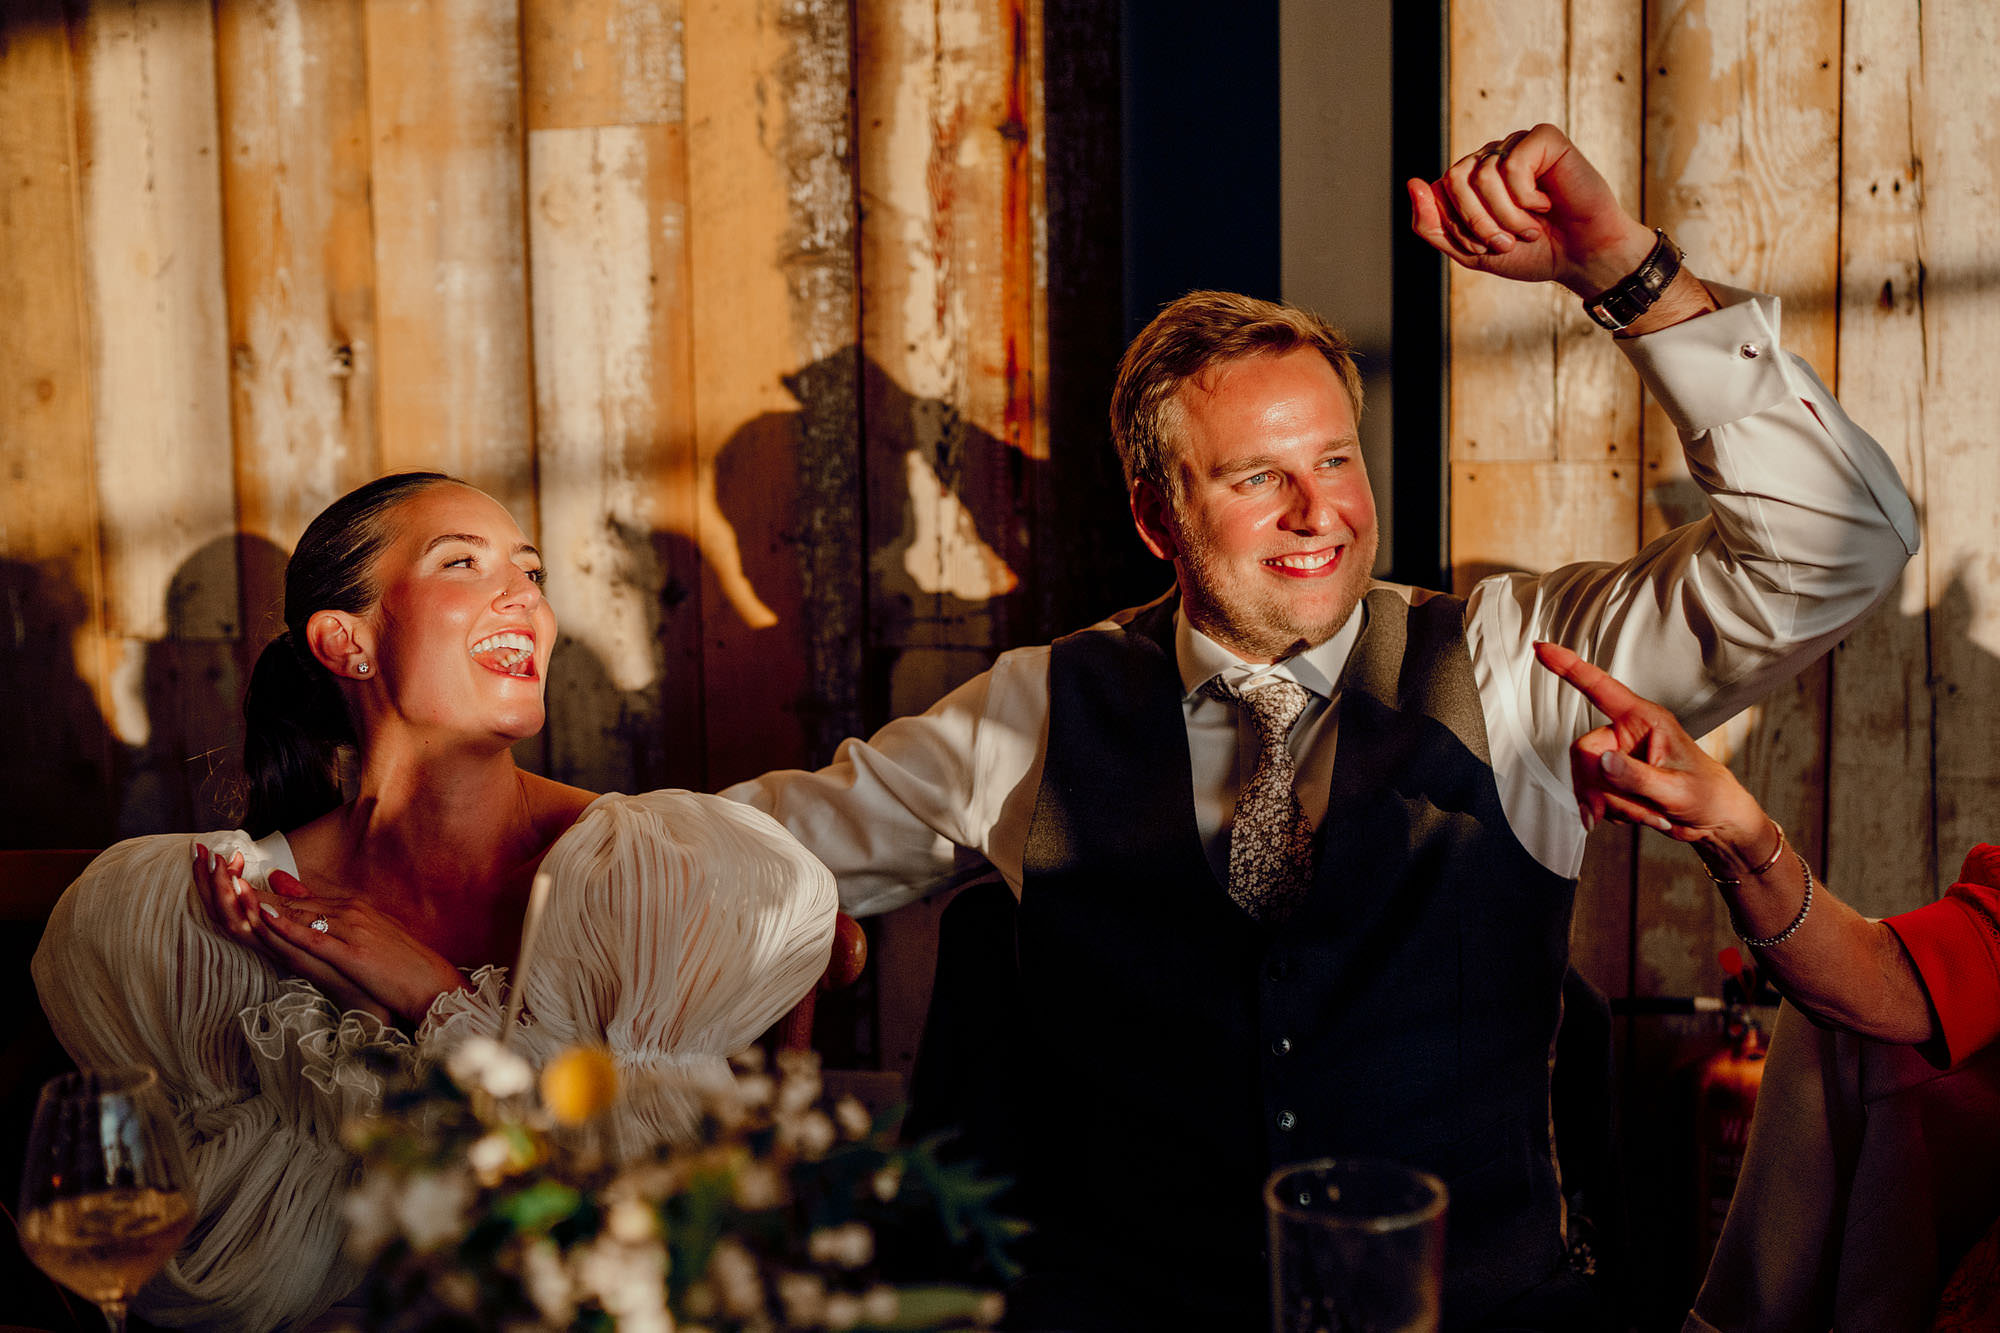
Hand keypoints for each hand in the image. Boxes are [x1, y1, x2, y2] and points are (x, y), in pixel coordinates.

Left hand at [249, 883, 466, 1027]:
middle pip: (294, 901)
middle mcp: (351, 912)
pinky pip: (313, 937)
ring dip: (261, 901)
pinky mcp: (353, 954)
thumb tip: (312, 910)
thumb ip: (338, 921)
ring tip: (228, 886)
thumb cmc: (404, 964)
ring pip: (299, 914)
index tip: (232, 880)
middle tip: (218, 874)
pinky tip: (264, 916)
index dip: (264, 890)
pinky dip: (286, 926)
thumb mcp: (371, 935)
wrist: (433, 983)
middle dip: (253, 891)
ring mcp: (352, 931)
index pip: (301, 897)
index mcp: (354, 908)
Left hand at [1407, 123, 1656, 295]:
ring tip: (1530, 228)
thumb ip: (1432, 224)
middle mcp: (1490, 158)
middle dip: (1478, 221)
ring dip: (1506, 215)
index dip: (1460, 227)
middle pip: (1455, 179)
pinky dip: (1526, 196)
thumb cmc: (1531, 253)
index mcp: (1470, 181)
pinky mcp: (1543, 138)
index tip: (1489, 248)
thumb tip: (1412, 183)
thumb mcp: (1470, 250)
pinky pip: (1513, 164)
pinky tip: (1546, 203)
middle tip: (1505, 242)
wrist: (1580, 257)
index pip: (1439, 192)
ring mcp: (1516, 146)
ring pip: (1483, 174)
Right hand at [1532, 643, 1775, 869]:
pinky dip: (1613, 812)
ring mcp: (1619, 758)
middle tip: (1612, 810)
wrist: (1714, 822)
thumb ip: (1636, 776)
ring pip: (1587, 778)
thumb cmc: (1706, 795)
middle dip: (1596, 787)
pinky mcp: (1616, 780)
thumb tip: (1601, 761)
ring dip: (1612, 804)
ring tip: (1649, 813)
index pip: (1599, 687)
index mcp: (1644, 720)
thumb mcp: (1675, 789)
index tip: (1542, 648)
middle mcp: (1627, 734)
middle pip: (1583, 752)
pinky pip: (1593, 796)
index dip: (1568, 667)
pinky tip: (1642, 814)